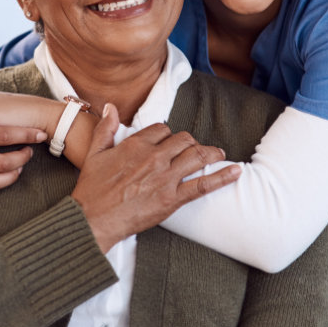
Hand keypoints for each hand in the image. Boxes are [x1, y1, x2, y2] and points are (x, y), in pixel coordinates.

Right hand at [72, 104, 240, 251]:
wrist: (92, 219)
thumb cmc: (91, 189)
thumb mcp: (94, 153)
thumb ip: (105, 128)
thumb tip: (111, 107)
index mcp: (136, 144)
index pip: (162, 129)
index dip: (167, 134)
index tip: (169, 142)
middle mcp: (154, 157)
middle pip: (183, 140)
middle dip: (190, 143)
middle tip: (195, 150)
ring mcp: (165, 177)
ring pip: (197, 156)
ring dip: (212, 153)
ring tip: (220, 155)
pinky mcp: (172, 198)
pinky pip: (203, 184)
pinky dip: (222, 177)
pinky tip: (236, 172)